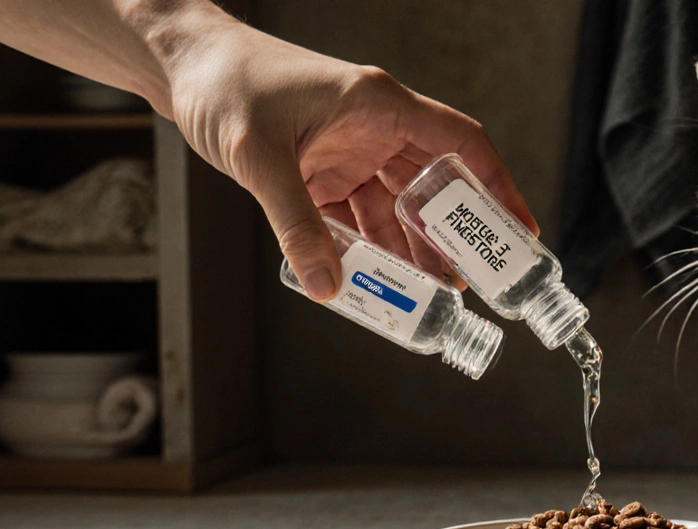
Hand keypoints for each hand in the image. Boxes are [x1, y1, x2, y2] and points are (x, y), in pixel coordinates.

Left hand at [165, 19, 537, 299]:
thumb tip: (328, 287)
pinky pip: (359, 215)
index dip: (497, 186)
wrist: (179, 66)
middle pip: (435, 184)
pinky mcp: (323, 170)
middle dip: (455, 235)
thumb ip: (296, 225)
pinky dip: (369, 247)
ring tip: (432, 293)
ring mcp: (350, 149)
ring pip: (397, 207)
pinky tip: (379, 278)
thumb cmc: (223, 83)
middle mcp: (374, 126)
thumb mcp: (260, 157)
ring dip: (412, 249)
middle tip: (476, 279)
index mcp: (379, 105)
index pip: (461, 143)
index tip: (519, 229)